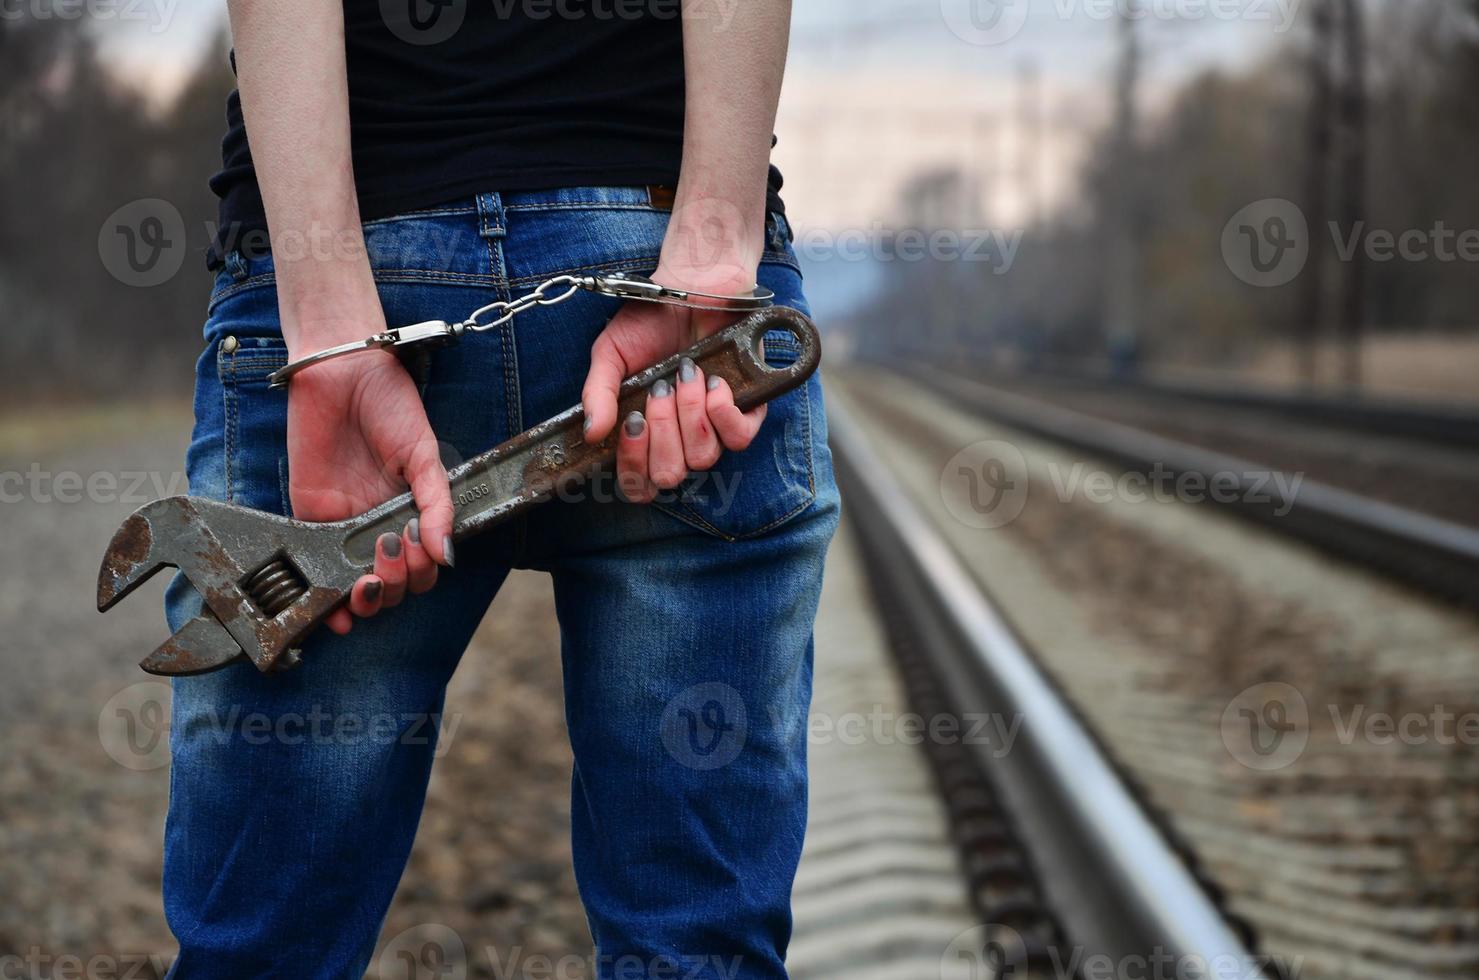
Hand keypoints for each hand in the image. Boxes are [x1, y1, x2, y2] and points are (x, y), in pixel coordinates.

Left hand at [286, 322, 453, 634]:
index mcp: (411, 509)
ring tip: (370, 580)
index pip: (423, 565)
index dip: (424, 570)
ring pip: (359, 587)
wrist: (342, 369)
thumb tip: (447, 555)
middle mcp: (379, 523)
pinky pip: (318, 569)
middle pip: (394, 583)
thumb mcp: (424, 453)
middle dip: (399, 582)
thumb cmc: (389, 402)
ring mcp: (344, 523)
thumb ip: (437, 504)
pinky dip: (328, 602)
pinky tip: (339, 613)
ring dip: (370, 597)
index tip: (421, 545)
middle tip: (394, 551)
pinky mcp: (310, 516)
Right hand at [581, 263, 767, 502]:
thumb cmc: (650, 321)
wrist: (692, 284)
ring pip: (704, 457)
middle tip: (659, 388)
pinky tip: (713, 381)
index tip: (633, 422)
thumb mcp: (610, 354)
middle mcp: (680, 438)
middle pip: (670, 475)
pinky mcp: (748, 409)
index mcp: (646, 434)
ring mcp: (714, 426)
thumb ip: (598, 393)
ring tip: (686, 374)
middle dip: (662, 433)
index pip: (639, 484)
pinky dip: (722, 411)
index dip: (633, 466)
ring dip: (690, 414)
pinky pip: (740, 438)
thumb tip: (593, 433)